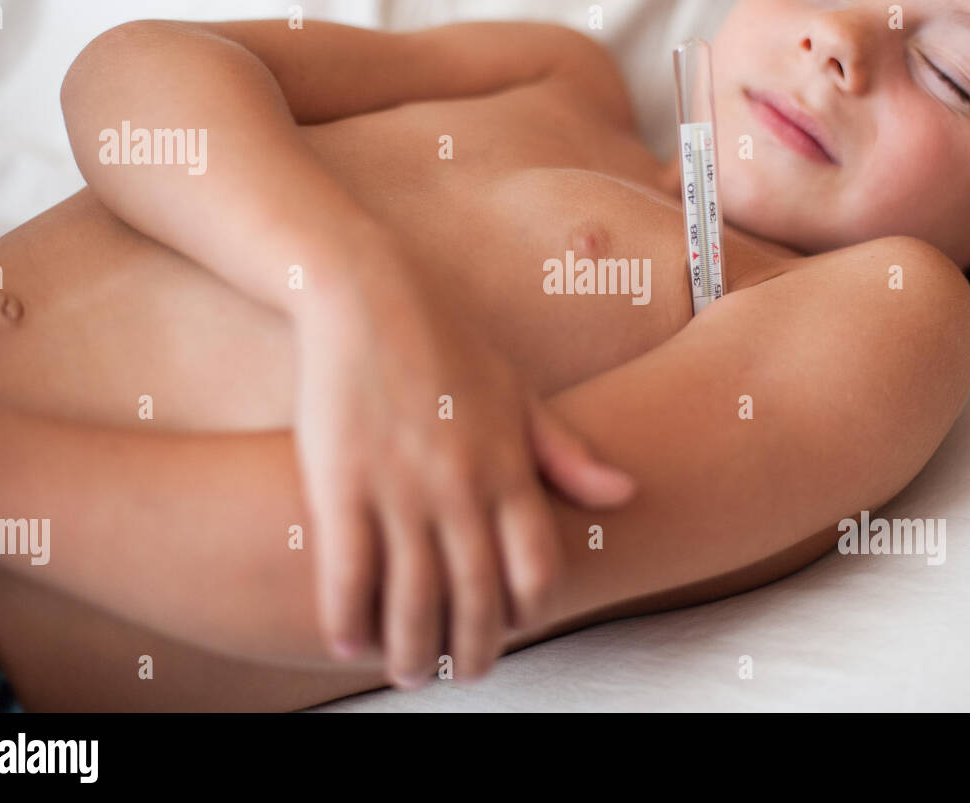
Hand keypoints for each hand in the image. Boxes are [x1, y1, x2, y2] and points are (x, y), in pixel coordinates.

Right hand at [290, 240, 635, 687]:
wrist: (368, 293)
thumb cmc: (447, 341)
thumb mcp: (520, 392)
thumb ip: (568, 453)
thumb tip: (628, 493)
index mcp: (510, 466)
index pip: (536, 567)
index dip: (529, 611)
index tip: (513, 626)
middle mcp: (462, 486)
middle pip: (477, 597)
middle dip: (472, 651)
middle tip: (462, 675)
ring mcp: (400, 486)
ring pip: (413, 598)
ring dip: (412, 649)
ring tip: (406, 672)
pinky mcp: (341, 481)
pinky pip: (348, 571)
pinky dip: (348, 616)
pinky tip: (347, 640)